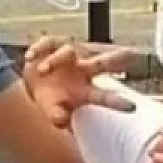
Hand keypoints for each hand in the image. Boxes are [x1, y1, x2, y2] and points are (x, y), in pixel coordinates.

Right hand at [22, 36, 136, 126]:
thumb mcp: (52, 111)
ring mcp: (68, 56)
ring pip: (67, 52)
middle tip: (129, 55)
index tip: (132, 108)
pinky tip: (30, 57)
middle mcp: (82, 70)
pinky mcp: (52, 45)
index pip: (104, 96)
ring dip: (54, 61)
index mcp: (85, 90)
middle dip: (114, 59)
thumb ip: (56, 116)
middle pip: (101, 63)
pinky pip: (47, 43)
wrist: (33, 82)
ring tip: (42, 71)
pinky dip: (39, 49)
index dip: (117, 102)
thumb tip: (60, 120)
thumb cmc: (50, 99)